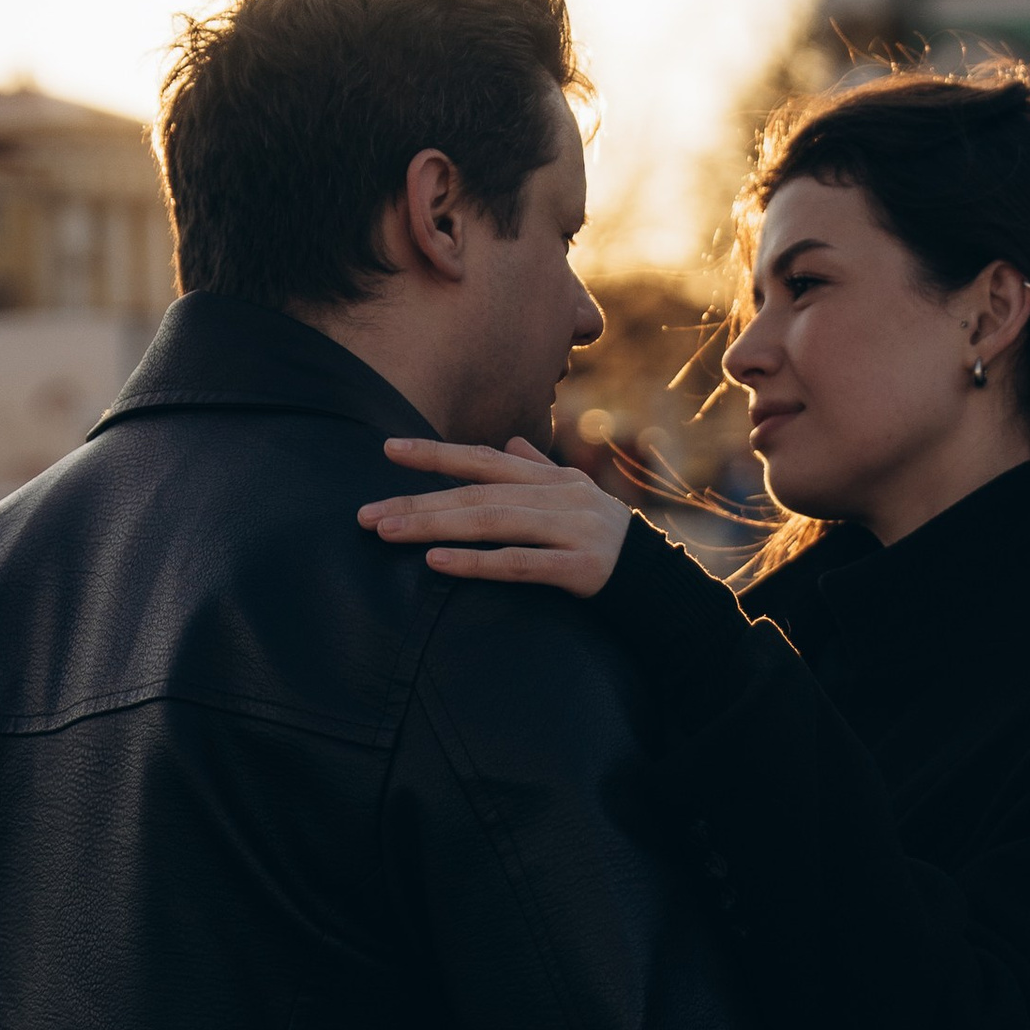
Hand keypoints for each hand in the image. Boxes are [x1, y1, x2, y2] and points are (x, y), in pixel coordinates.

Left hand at [358, 438, 632, 597]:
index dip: (436, 453)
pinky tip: (437, 563)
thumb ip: (540, 470)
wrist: (663, 585)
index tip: (387, 449)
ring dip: (434, 525)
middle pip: (477, 493)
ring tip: (387, 532)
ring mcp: (571, 530)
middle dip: (418, 500)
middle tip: (366, 513)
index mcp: (553, 479)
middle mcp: (560, 497)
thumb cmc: (608, 542)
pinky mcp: (580, 567)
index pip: (484, 459)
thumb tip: (510, 445)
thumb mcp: (577, 498)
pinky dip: (476, 562)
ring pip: (491, 522)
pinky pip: (520, 563)